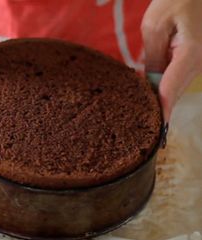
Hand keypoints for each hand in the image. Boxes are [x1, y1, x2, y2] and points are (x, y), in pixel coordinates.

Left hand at [142, 0, 201, 122]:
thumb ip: (152, 57)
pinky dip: (165, 84)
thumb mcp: (155, 27)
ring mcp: (200, 62)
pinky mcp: (196, 59)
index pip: (170, 90)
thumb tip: (150, 82)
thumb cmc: (177, 1)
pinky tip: (149, 90)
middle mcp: (199, 62)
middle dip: (157, 107)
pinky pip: (179, 76)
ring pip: (176, 86)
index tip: (155, 131)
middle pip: (174, 92)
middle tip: (138, 124)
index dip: (162, 112)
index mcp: (190, 54)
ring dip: (160, 96)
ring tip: (141, 110)